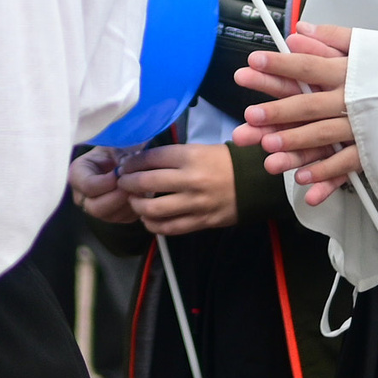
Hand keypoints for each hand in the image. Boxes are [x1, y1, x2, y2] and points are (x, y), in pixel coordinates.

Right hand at [69, 147, 135, 223]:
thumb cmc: (119, 146)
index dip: (107, 182)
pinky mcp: (112, 215)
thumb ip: (118, 154)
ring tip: (141, 187)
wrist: (127, 154)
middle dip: (118, 197)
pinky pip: (124, 218)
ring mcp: (96, 208)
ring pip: (111, 216)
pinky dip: (136, 207)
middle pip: (96, 208)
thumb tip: (123, 169)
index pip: (88, 186)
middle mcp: (82, 196)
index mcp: (78, 174)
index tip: (122, 172)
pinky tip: (143, 193)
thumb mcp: (116, 144)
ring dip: (128, 202)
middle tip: (133, 184)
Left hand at [119, 143, 238, 233]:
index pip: (151, 158)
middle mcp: (190, 179)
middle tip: (122, 182)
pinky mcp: (199, 222)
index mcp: (191, 156)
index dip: (133, 162)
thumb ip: (174, 157)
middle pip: (146, 182)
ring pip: (153, 209)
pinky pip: (168, 227)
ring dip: (137, 206)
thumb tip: (143, 162)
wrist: (254, 183)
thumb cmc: (225, 162)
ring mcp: (195, 203)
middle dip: (128, 183)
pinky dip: (153, 225)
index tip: (125, 165)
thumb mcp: (200, 150)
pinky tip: (148, 219)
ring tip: (133, 201)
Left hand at [232, 23, 357, 205]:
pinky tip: (302, 178)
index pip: (310, 66)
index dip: (281, 64)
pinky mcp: (374, 150)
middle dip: (279, 111)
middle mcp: (355, 99)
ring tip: (269, 149)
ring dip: (296, 144)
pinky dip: (326, 174)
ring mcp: (364, 127)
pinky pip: (347, 164)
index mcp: (351, 71)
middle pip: (311, 105)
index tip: (255, 61)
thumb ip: (333, 38)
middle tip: (252, 115)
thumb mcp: (370, 46)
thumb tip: (301, 29)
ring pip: (325, 136)